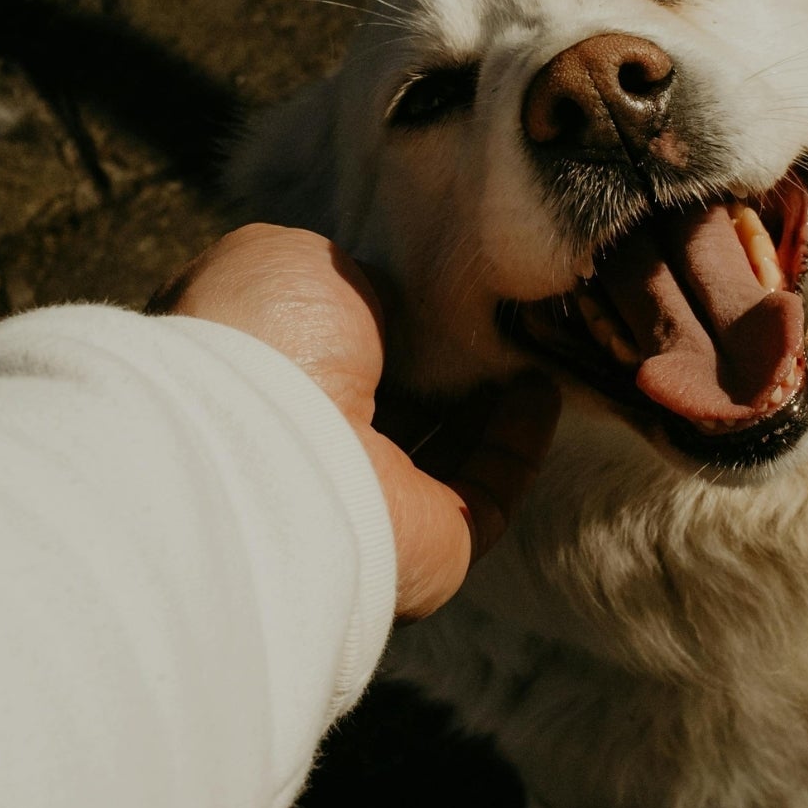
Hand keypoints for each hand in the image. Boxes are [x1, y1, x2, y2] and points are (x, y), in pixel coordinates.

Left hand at [152, 224, 558, 618]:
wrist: (269, 446)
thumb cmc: (265, 340)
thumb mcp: (293, 263)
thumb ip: (348, 277)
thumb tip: (394, 302)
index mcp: (265, 384)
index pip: (335, 352)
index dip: (389, 319)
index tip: (439, 286)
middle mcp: (310, 449)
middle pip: (393, 403)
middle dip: (446, 363)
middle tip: (499, 318)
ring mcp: (369, 503)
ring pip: (445, 452)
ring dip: (491, 403)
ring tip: (536, 345)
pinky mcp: (430, 544)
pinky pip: (488, 491)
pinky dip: (518, 444)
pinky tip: (542, 390)